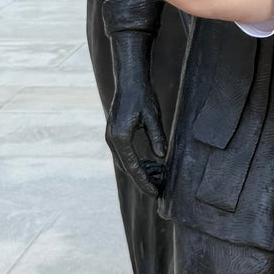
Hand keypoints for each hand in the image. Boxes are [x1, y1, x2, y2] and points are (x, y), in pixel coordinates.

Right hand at [106, 45, 166, 197]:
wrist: (129, 80)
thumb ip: (157, 137)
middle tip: (158, 191)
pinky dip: (135, 162)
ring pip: (124, 162)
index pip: (133, 168)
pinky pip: (124, 154)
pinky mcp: (114, 134)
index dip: (144, 182)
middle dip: (141, 181)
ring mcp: (111, 137)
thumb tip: (161, 157)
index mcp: (120, 138)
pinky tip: (150, 164)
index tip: (155, 193)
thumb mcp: (153, 117)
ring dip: (138, 172)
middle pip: (126, 168)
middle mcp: (112, 139)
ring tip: (157, 179)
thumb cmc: (142, 96)